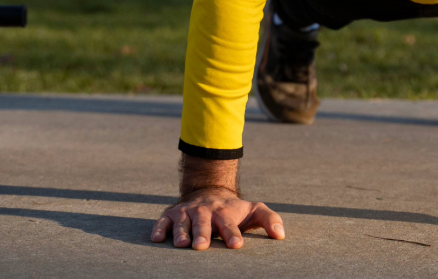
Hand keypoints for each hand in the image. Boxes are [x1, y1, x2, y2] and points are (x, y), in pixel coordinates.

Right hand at [151, 187, 284, 249]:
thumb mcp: (253, 211)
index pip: (230, 225)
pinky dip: (158, 228)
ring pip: (182, 223)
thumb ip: (269, 220)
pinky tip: (156, 238)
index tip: (237, 245)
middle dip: (202, 234)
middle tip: (202, 246)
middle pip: (203, 223)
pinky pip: (162, 221)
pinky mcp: (171, 215)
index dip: (233, 234)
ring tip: (181, 244)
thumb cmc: (233, 210)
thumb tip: (281, 236)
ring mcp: (187, 213)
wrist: (208, 192)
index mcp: (225, 213)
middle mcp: (205, 212)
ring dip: (181, 233)